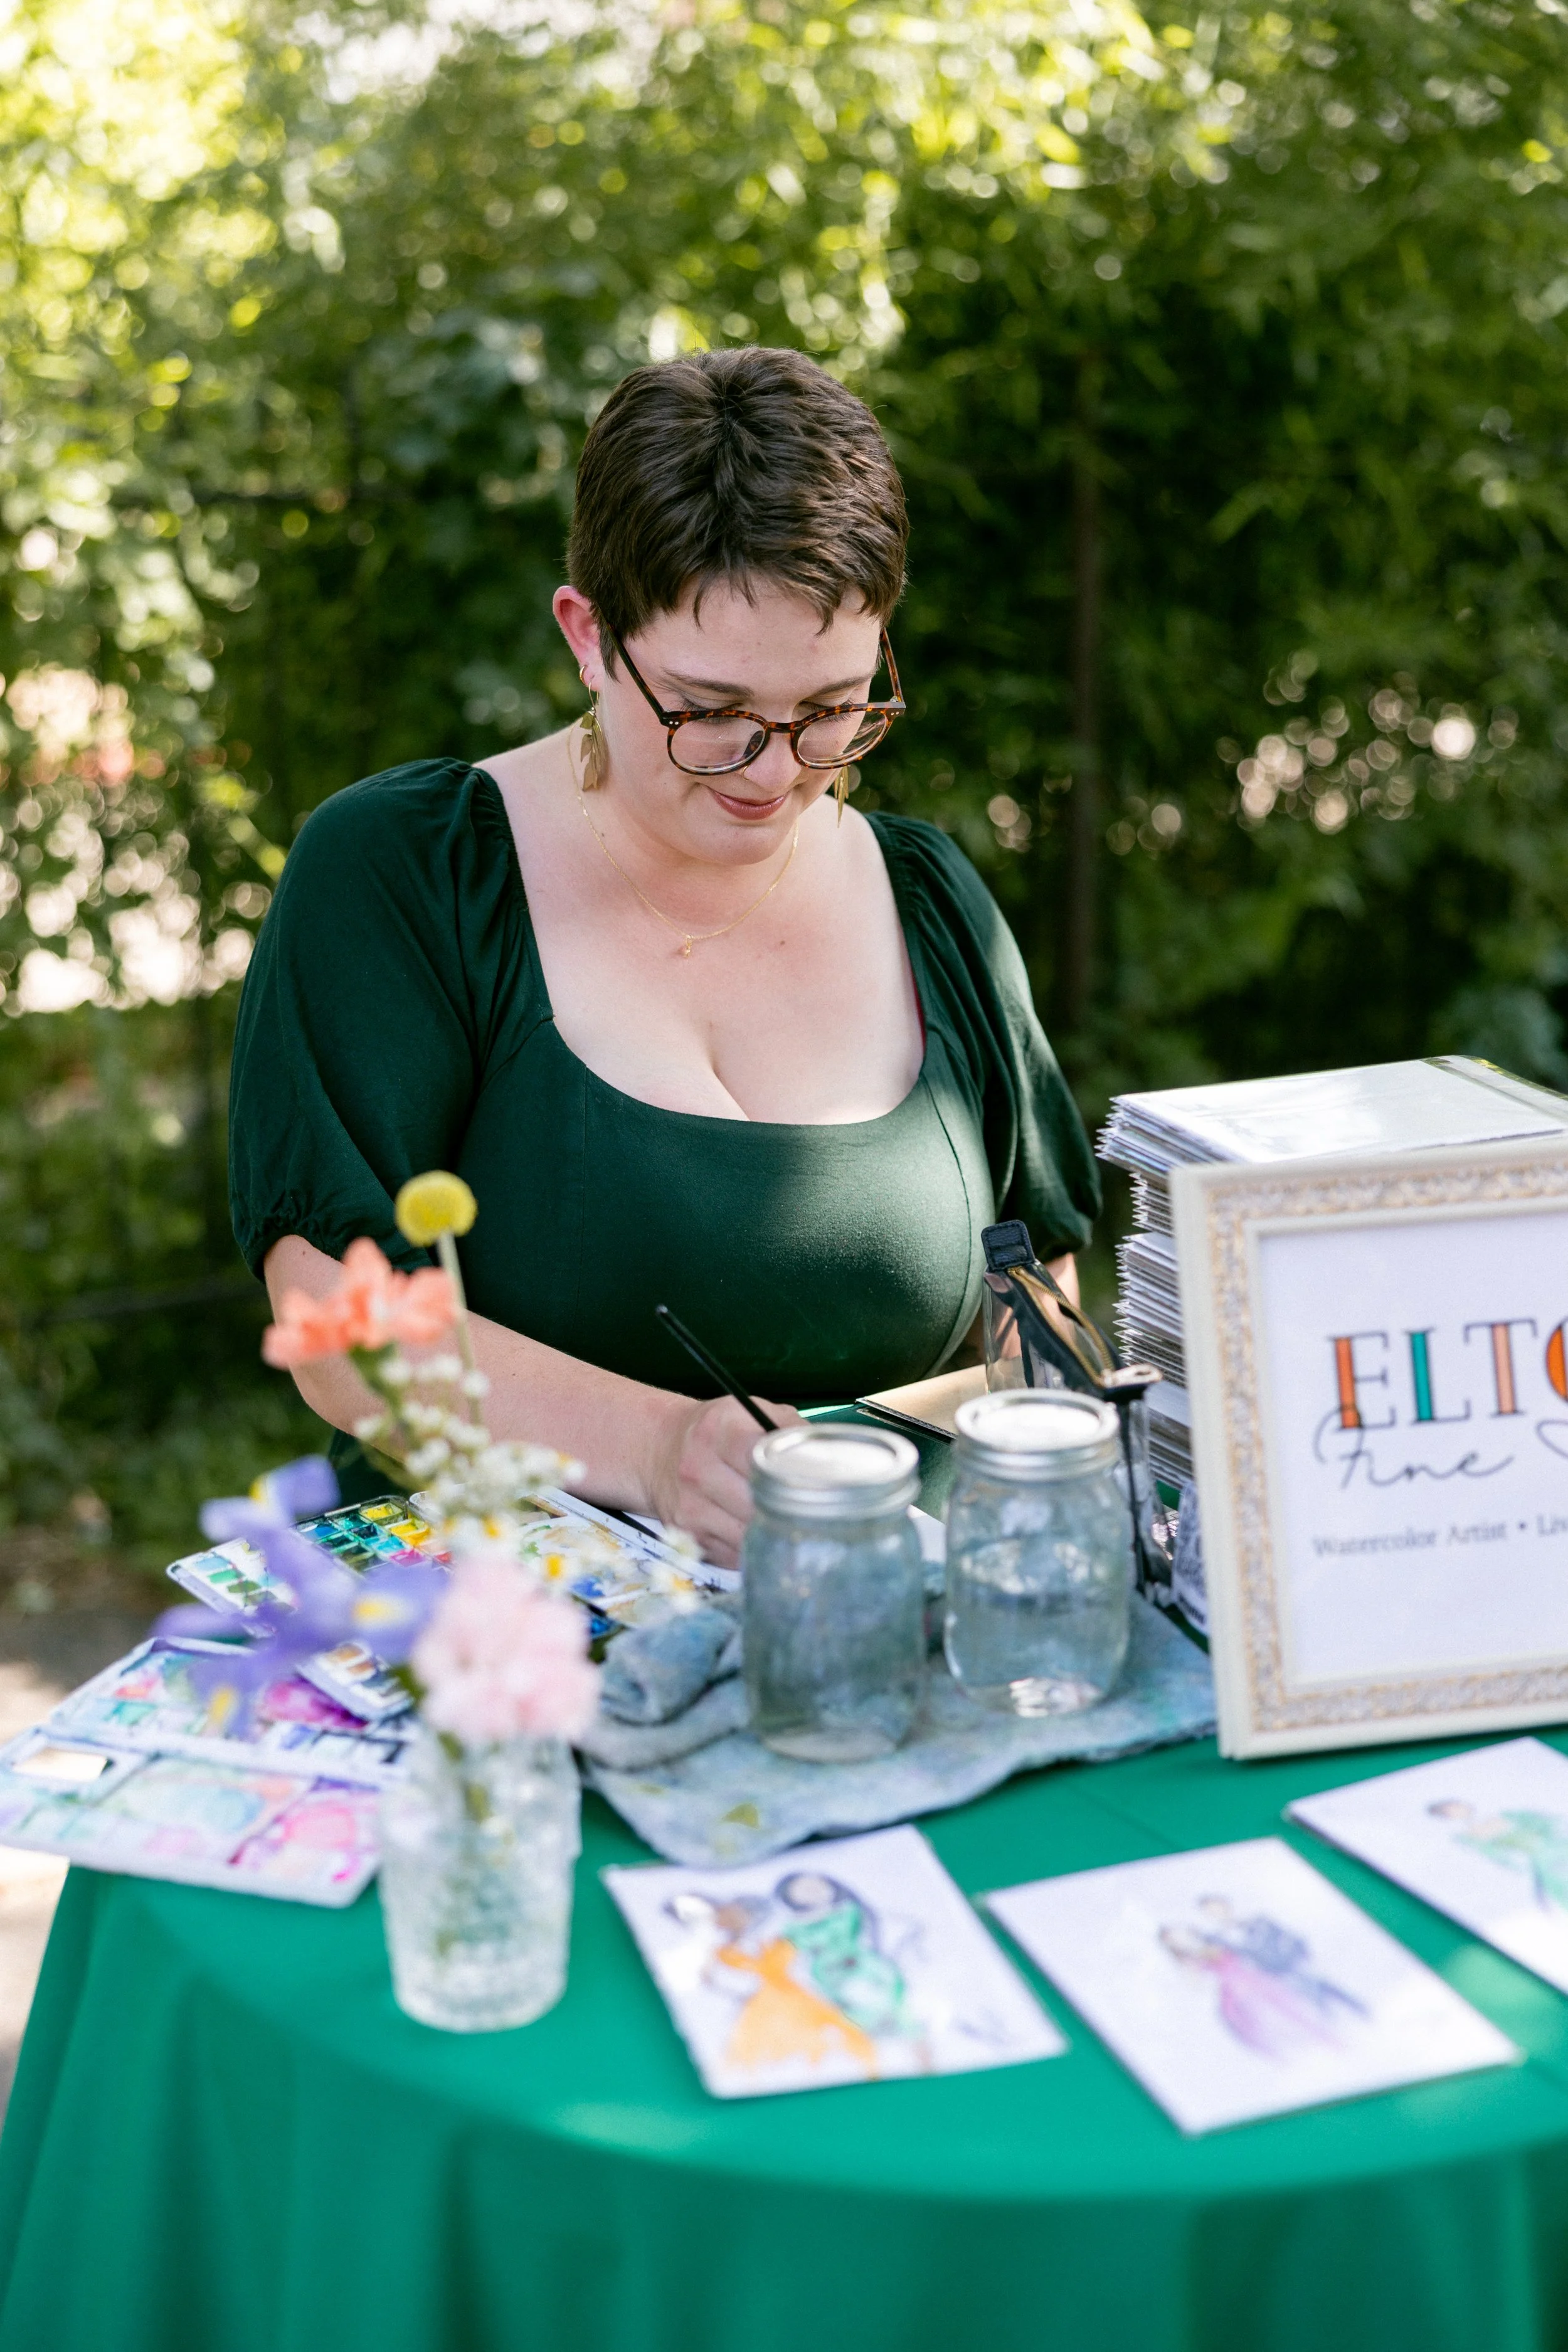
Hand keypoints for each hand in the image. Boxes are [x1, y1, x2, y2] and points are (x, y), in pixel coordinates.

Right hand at [647, 1393, 802, 1570]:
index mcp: (719, 1431)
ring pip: (747, 1536)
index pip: (760, 1458)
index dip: (791, 1474)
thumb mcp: (751, 1412)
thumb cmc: (717, 1430)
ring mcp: (690, 1506)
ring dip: (772, 1535)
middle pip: (757, 1505)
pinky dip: (752, 1549)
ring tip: (789, 1525)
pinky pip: (733, 1554)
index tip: (815, 1483)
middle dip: (788, 1511)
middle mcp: (698, 1468)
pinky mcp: (688, 1535)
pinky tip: (759, 1533)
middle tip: (814, 1512)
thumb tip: (830, 1461)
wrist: (660, 1449)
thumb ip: (790, 1430)